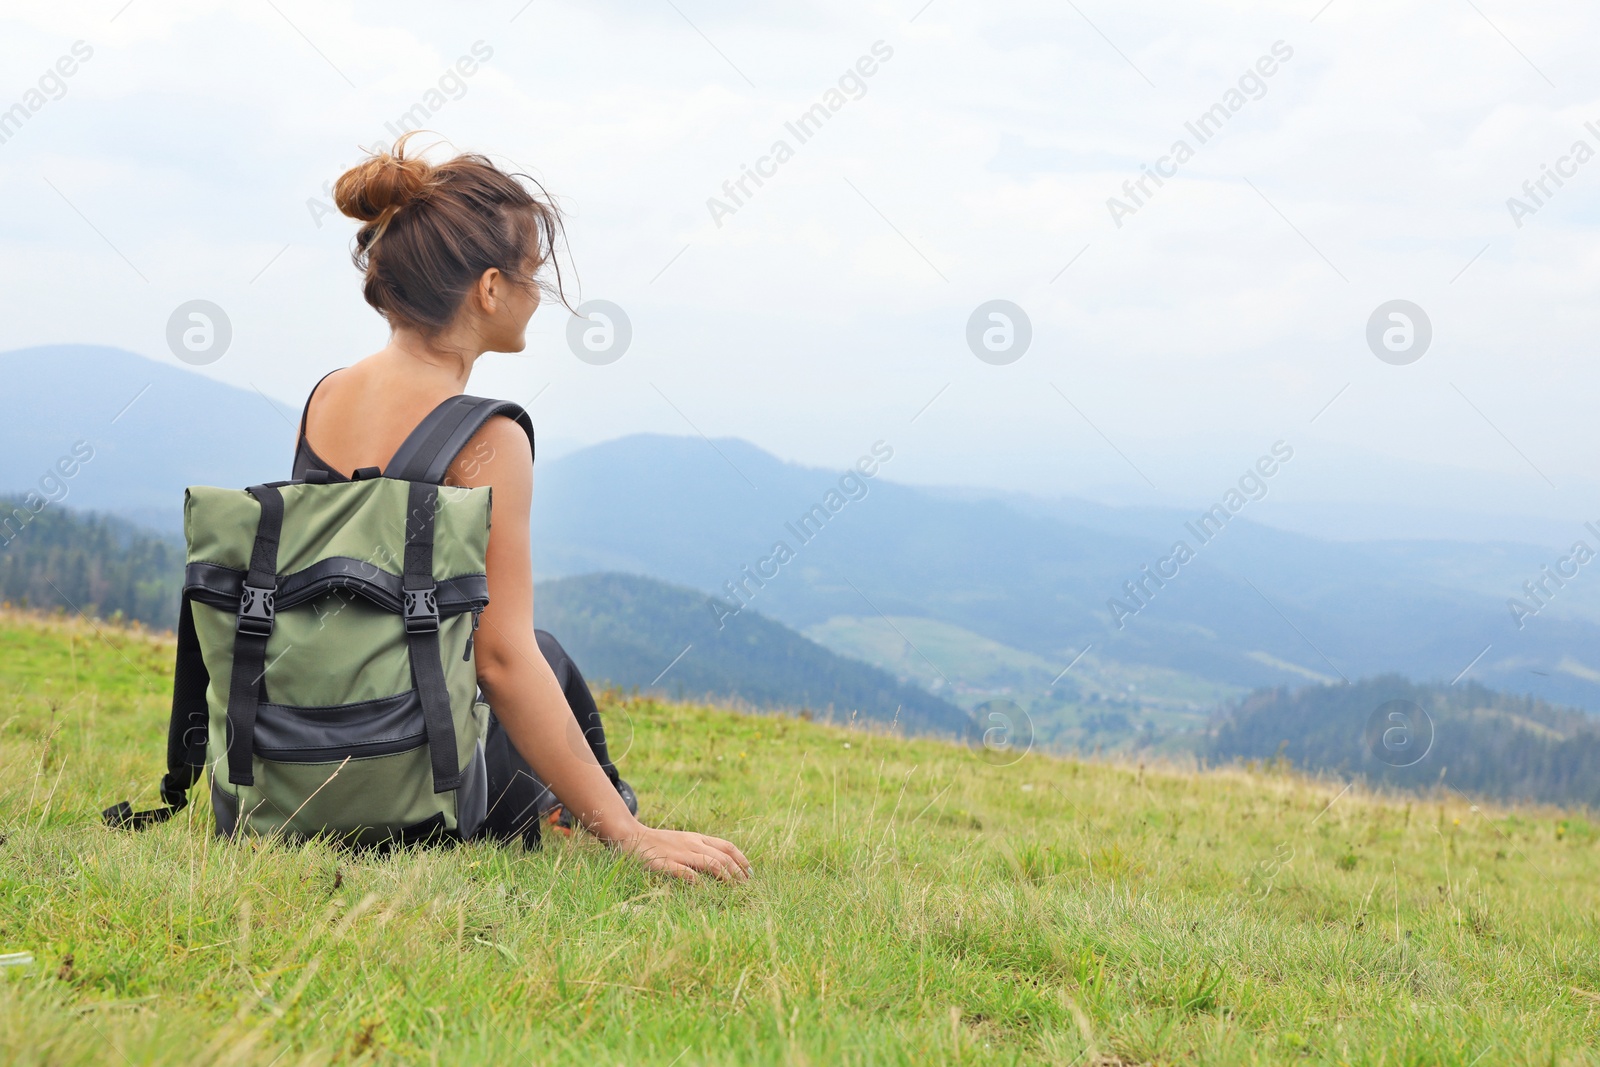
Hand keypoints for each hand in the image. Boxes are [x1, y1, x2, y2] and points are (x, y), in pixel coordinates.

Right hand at [619, 825, 751, 882]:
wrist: (631, 836)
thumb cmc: (658, 843)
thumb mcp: (683, 842)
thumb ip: (699, 850)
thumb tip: (721, 865)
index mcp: (697, 838)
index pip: (727, 846)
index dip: (741, 860)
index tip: (750, 873)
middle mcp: (692, 844)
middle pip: (723, 857)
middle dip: (738, 872)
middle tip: (746, 887)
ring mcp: (680, 853)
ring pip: (711, 863)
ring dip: (725, 877)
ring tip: (733, 889)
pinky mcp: (666, 864)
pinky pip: (687, 873)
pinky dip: (699, 883)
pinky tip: (705, 892)